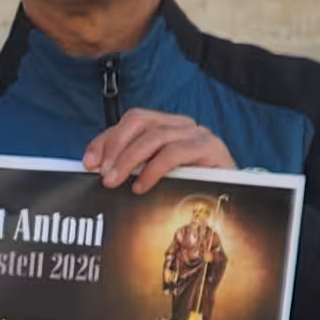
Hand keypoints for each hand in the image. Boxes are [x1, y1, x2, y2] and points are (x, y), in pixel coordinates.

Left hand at [82, 112, 231, 191]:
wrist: (232, 198)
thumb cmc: (189, 187)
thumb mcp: (154, 173)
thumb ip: (130, 166)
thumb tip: (96, 169)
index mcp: (165, 124)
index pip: (130, 121)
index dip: (106, 139)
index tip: (87, 162)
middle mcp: (180, 123)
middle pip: (139, 121)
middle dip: (115, 147)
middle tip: (101, 175)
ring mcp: (197, 133)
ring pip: (154, 137)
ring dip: (129, 160)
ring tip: (115, 182)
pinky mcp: (210, 148)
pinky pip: (175, 153)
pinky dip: (153, 169)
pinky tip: (141, 186)